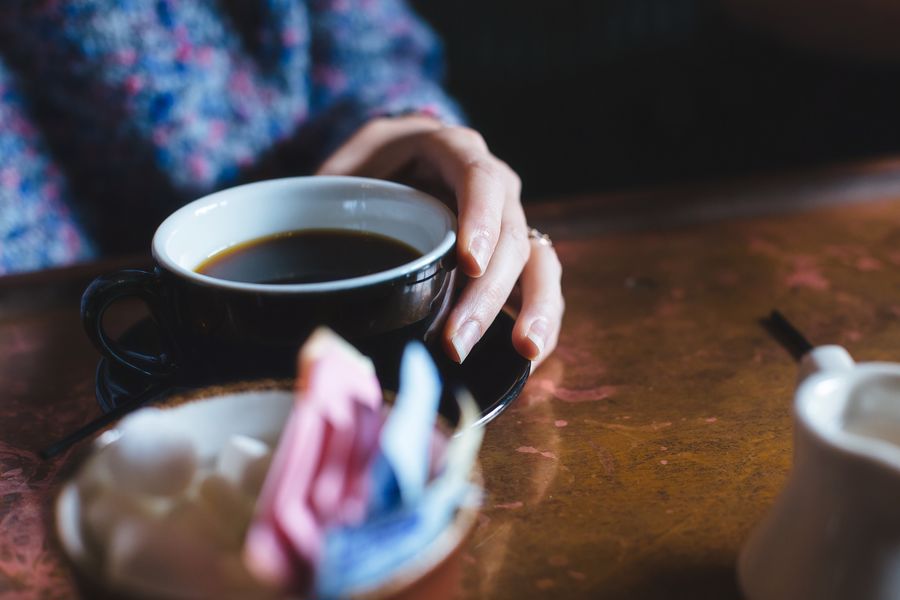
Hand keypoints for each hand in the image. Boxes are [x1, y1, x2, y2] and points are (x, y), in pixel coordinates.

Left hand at [317, 115, 563, 365]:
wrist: (395, 168)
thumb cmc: (369, 169)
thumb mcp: (346, 165)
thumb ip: (329, 189)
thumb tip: (300, 232)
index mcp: (455, 151)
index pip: (479, 178)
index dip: (479, 218)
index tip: (468, 262)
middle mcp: (495, 185)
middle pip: (510, 234)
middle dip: (488, 292)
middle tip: (457, 342)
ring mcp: (509, 222)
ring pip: (539, 261)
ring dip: (534, 307)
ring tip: (524, 349)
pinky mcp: (514, 257)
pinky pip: (541, 285)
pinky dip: (543, 318)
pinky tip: (531, 355)